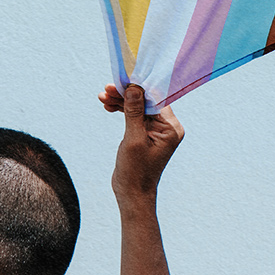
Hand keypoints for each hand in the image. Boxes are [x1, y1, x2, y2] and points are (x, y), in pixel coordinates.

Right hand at [100, 84, 183, 201]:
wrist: (132, 194)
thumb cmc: (135, 171)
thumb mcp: (133, 139)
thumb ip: (134, 113)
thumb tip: (134, 88)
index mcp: (171, 128)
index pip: (155, 100)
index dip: (137, 89)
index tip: (122, 81)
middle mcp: (167, 127)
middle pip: (146, 102)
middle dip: (126, 95)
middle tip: (107, 89)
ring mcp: (156, 131)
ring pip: (138, 107)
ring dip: (121, 101)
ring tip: (103, 96)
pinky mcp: (145, 134)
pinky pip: (135, 116)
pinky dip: (122, 111)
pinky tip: (108, 106)